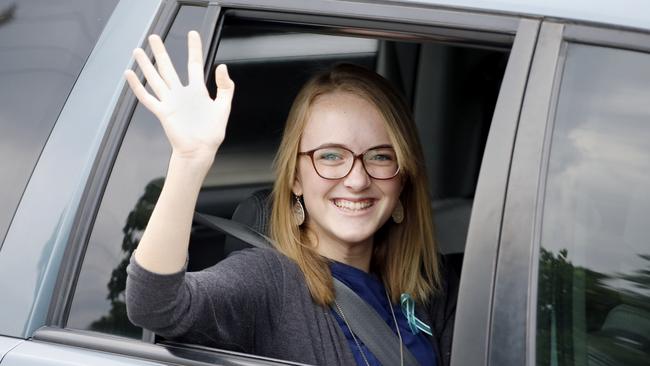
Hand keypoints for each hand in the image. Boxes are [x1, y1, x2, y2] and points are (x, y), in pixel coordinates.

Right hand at [124, 31, 233, 160]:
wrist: (200, 151)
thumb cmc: (211, 133)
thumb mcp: (223, 107)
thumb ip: (225, 87)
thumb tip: (222, 67)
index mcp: (197, 91)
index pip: (194, 64)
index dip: (194, 48)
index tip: (193, 34)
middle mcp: (181, 93)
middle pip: (168, 68)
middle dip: (161, 52)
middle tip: (154, 36)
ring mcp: (170, 102)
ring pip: (155, 79)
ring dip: (146, 65)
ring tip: (138, 50)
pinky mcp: (163, 112)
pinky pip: (147, 97)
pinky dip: (137, 86)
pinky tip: (129, 74)